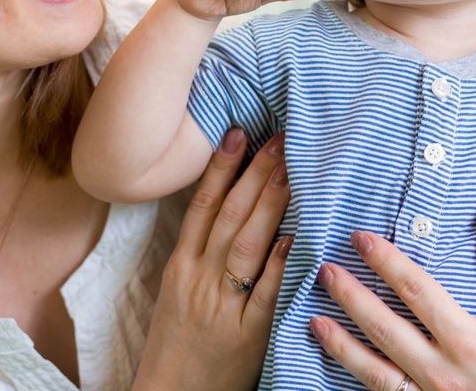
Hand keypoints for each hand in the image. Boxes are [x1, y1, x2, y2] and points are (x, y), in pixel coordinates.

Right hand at [133, 129, 290, 390]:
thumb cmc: (177, 342)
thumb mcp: (178, 291)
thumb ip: (201, 253)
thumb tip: (233, 208)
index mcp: (181, 266)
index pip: (202, 206)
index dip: (221, 168)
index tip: (239, 133)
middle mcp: (198, 278)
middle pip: (228, 216)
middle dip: (255, 174)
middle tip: (280, 139)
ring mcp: (221, 305)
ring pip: (245, 244)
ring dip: (270, 203)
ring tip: (291, 168)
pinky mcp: (246, 334)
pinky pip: (266, 292)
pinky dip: (281, 262)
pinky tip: (297, 235)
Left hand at [310, 192, 475, 390]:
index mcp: (469, 339)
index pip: (416, 291)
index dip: (385, 261)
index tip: (360, 238)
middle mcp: (446, 372)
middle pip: (385, 330)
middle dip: (350, 298)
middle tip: (324, 271)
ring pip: (376, 373)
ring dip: (342, 346)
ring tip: (314, 320)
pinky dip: (359, 381)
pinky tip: (338, 362)